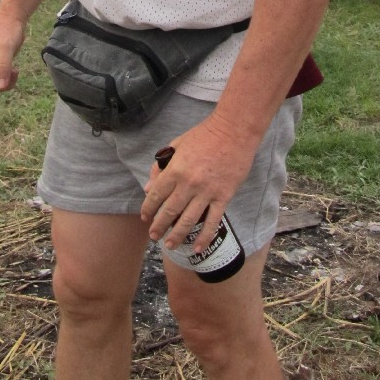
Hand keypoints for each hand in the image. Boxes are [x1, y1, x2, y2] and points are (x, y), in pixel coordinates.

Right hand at [0, 14, 24, 91]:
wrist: (12, 20)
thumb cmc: (7, 30)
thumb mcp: (6, 48)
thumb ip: (2, 66)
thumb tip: (0, 86)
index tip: (5, 77)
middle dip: (0, 84)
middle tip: (14, 74)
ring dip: (4, 82)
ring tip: (15, 71)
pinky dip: (6, 79)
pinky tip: (14, 70)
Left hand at [140, 111, 255, 252]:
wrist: (234, 131)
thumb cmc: (204, 135)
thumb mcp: (177, 144)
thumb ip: (161, 165)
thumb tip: (148, 187)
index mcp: (175, 169)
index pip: (156, 194)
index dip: (148, 208)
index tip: (145, 217)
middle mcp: (189, 183)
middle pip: (169, 211)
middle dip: (159, 226)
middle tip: (154, 236)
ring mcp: (207, 192)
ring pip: (188, 220)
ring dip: (177, 235)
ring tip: (170, 245)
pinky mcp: (223, 196)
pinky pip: (212, 222)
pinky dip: (204, 237)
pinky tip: (196, 247)